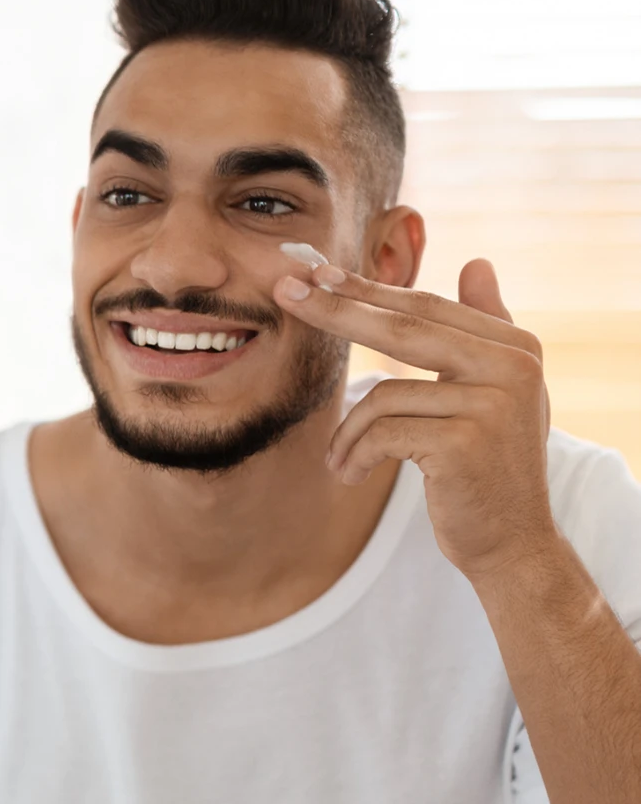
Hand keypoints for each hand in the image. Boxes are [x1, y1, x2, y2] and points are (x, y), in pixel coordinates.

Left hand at [275, 259, 553, 576]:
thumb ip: (484, 328)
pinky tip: (350, 476)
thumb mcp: (494, 391)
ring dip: (349, 432)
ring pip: (383, 395)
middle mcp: (513, 367)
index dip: (368, 289)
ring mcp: (492, 404)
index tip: (317, 273)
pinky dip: (356, 455)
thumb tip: (477, 261)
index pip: (426, 308)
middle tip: (287, 293)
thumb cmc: (488, 463)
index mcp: (516, 346)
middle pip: (403, 330)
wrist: (512, 541)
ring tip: (341, 461)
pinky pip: (382, 433)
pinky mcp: (464, 443)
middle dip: (337, 311)